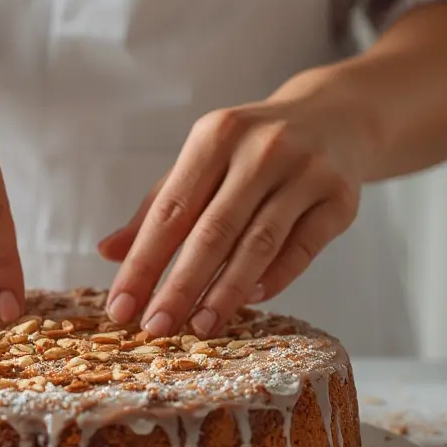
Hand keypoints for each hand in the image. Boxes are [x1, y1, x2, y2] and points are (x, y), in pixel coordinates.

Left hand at [99, 78, 376, 336]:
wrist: (336, 118)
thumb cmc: (253, 150)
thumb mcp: (203, 162)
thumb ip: (158, 207)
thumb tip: (107, 252)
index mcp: (215, 137)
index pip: (170, 211)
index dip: (142, 263)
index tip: (121, 307)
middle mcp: (261, 150)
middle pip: (212, 231)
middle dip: (179, 286)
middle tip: (155, 328)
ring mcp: (305, 172)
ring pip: (258, 244)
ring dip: (225, 292)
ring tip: (199, 327)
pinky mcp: (339, 199)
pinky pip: (301, 249)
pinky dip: (273, 278)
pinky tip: (248, 300)